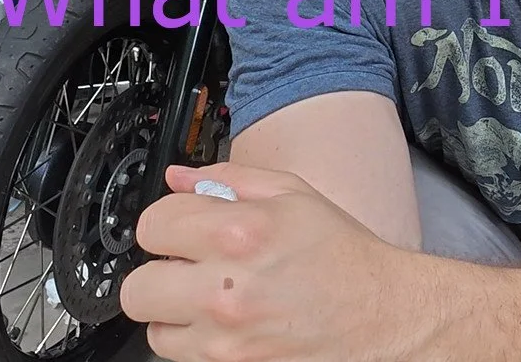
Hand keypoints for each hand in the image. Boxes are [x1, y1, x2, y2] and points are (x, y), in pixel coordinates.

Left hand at [120, 162, 416, 361]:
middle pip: (137, 288)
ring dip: (176, 314)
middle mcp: (226, 292)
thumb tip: (180, 177)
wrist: (384, 318)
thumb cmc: (344, 259)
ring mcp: (227, 343)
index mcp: (239, 235)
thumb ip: (230, 179)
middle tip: (188, 268)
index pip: (152, 225)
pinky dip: (198, 343)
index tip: (183, 228)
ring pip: (154, 330)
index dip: (167, 222)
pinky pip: (184, 358)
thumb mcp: (295, 195)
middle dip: (160, 272)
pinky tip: (227, 325)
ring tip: (212, 300)